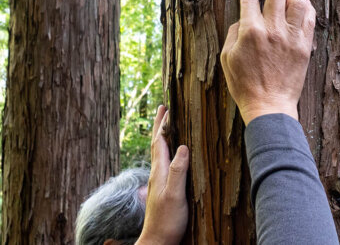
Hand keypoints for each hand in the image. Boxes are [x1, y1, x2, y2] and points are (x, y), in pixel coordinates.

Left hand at [137, 105, 188, 244]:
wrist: (158, 241)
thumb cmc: (167, 221)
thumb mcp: (175, 194)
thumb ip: (178, 170)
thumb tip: (183, 146)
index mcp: (159, 172)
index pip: (158, 141)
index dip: (162, 124)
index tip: (166, 107)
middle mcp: (156, 174)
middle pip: (156, 144)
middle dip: (159, 126)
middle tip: (163, 110)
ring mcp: (158, 182)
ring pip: (159, 153)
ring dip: (162, 137)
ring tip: (166, 127)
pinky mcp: (162, 190)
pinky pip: (164, 164)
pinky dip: (166, 152)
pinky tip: (172, 156)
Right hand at [220, 0, 316, 124]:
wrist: (269, 106)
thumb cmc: (245, 85)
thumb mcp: (227, 58)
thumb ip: (233, 33)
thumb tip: (242, 19)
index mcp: (250, 31)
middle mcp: (273, 30)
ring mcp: (291, 37)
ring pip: (296, 1)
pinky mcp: (304, 46)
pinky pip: (310, 19)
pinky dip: (306, 8)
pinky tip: (300, 7)